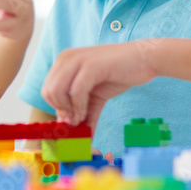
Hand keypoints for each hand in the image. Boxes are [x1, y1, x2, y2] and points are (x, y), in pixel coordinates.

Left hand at [41, 41, 155, 130]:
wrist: (144, 59)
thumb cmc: (119, 74)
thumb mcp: (94, 95)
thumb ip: (81, 110)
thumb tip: (69, 131)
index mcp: (64, 62)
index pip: (46, 89)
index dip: (56, 108)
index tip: (71, 121)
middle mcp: (66, 58)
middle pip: (48, 92)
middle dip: (60, 111)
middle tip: (75, 121)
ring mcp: (77, 60)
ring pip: (57, 91)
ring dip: (69, 111)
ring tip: (81, 119)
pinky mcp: (91, 65)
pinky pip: (76, 92)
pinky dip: (79, 108)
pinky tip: (86, 115)